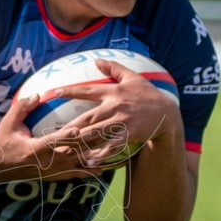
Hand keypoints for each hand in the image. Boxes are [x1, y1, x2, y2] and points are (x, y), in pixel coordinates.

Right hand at [0, 89, 103, 182]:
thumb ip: (22, 107)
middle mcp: (48, 161)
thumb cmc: (4, 142)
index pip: (55, 140)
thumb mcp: (8, 122)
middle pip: (74, 151)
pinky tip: (102, 168)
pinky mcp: (54, 175)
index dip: (69, 134)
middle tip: (108, 132)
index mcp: (36, 148)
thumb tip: (36, 94)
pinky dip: (89, 171)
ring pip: (78, 163)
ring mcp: (52, 170)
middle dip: (91, 141)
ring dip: (95, 156)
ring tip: (113, 150)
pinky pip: (75, 174)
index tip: (81, 128)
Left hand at [42, 60, 182, 166]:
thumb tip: (97, 60)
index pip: (88, 90)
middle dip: (71, 126)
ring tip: (65, 148)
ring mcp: (122, 122)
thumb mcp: (133, 77)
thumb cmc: (148, 94)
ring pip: (97, 133)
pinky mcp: (129, 135)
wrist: (166, 113)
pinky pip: (111, 146)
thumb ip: (114, 68)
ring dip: (81, 141)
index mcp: (113, 92)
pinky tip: (89, 161)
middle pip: (88, 117)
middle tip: (54, 132)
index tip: (54, 92)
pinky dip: (100, 154)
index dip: (71, 91)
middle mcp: (115, 107)